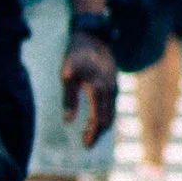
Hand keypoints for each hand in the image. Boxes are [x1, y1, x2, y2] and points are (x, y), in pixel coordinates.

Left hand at [62, 26, 116, 145]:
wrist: (93, 35)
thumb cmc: (76, 54)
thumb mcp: (67, 75)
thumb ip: (69, 99)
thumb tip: (68, 121)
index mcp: (98, 89)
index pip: (99, 119)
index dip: (93, 134)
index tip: (85, 145)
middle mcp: (110, 90)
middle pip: (108, 119)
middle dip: (98, 134)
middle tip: (86, 143)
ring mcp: (114, 86)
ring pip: (111, 113)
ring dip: (101, 125)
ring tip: (88, 133)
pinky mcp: (114, 83)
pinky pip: (112, 105)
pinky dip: (104, 115)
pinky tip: (95, 116)